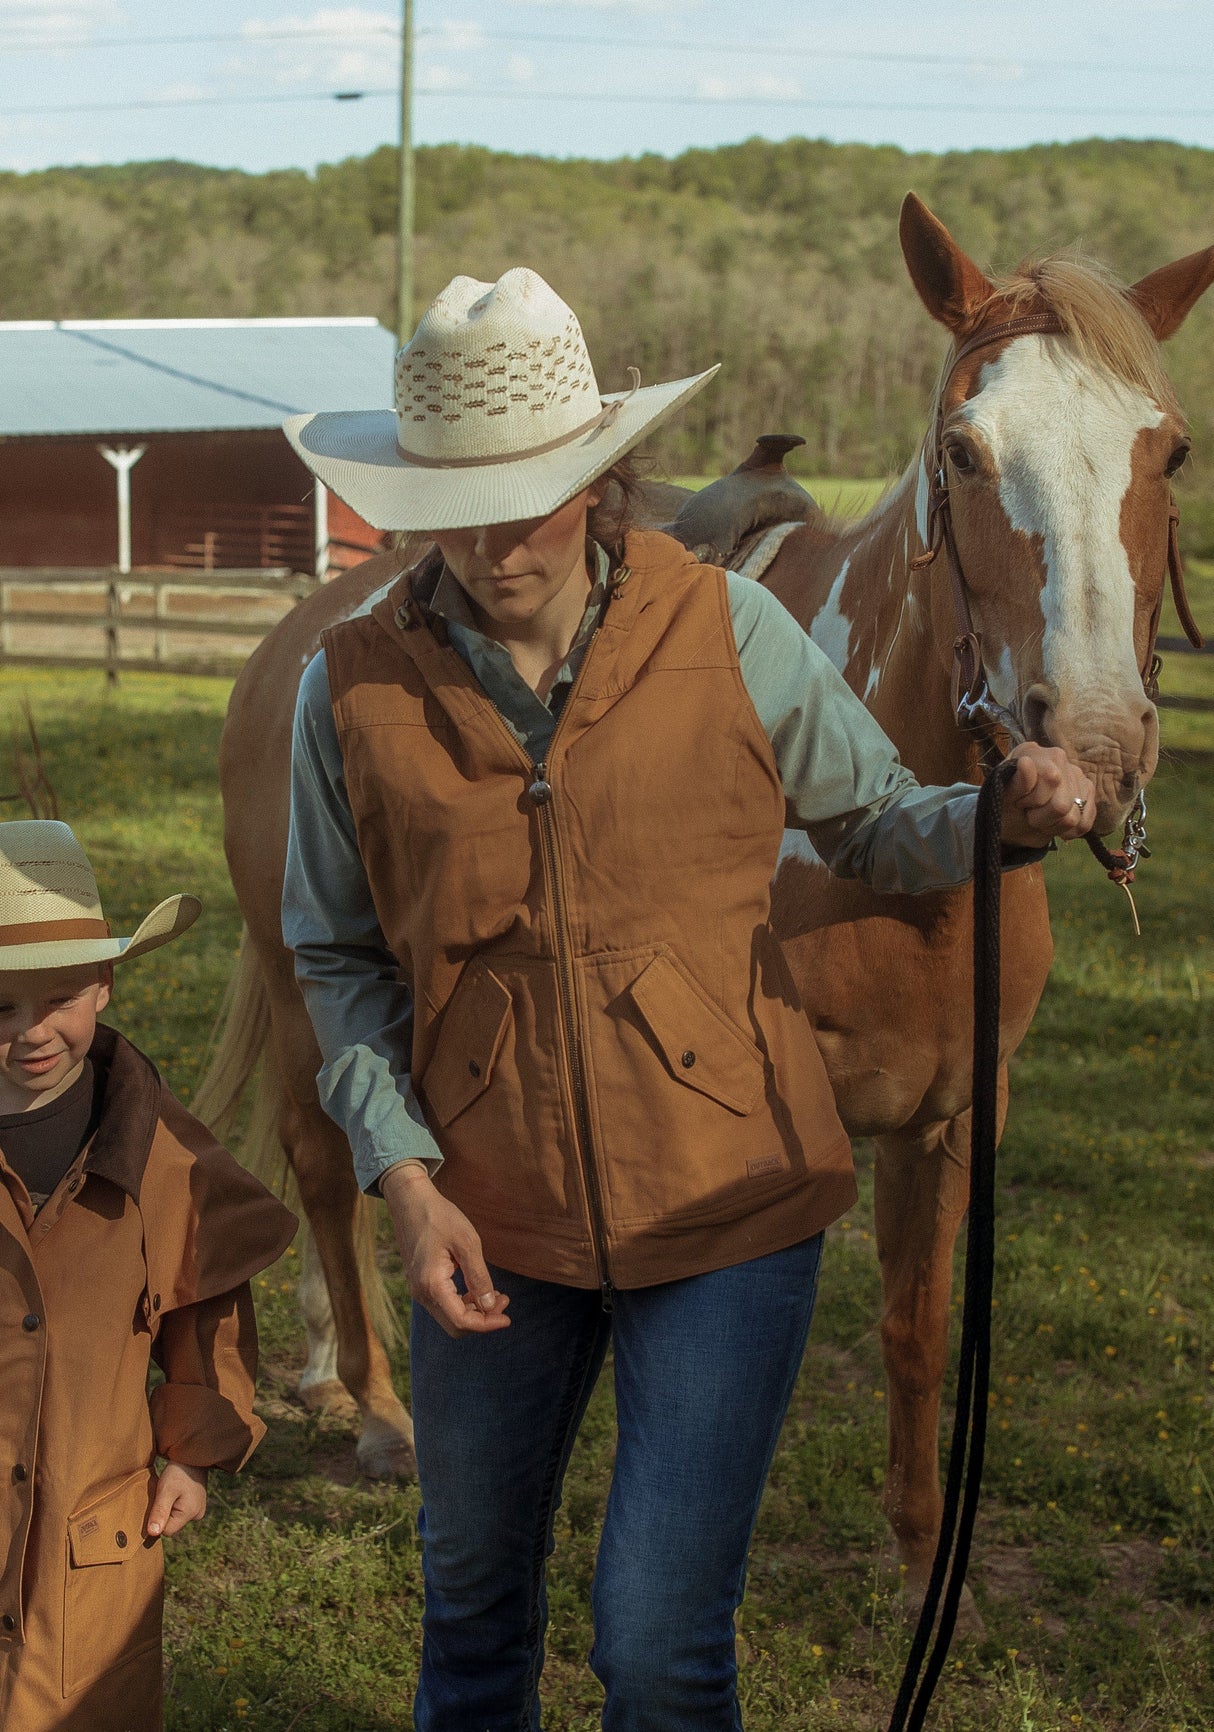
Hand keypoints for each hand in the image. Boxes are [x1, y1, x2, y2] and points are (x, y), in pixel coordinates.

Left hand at [147, 1462, 207, 1537]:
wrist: (193, 1455)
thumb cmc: (178, 1471)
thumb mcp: (165, 1490)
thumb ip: (159, 1512)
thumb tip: (152, 1534)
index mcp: (190, 1513)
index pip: (166, 1531)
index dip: (157, 1520)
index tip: (156, 1503)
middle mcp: (197, 1515)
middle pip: (171, 1525)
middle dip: (163, 1514)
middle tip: (163, 1495)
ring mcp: (198, 1510)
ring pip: (175, 1518)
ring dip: (168, 1508)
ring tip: (169, 1492)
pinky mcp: (197, 1504)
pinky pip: (180, 1512)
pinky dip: (174, 1504)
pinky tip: (175, 1493)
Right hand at [381, 1161, 510, 1339]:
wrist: (410, 1201)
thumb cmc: (440, 1217)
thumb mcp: (467, 1242)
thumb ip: (479, 1277)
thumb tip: (489, 1306)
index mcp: (431, 1284)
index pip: (461, 1320)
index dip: (487, 1324)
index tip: (508, 1317)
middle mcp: (421, 1293)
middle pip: (454, 1326)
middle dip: (482, 1320)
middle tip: (504, 1301)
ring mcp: (419, 1290)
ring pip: (449, 1317)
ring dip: (474, 1312)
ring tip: (497, 1294)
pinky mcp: (421, 1283)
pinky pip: (444, 1305)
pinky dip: (463, 1303)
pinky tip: (479, 1290)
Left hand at [999, 743, 1095, 848]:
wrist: (1012, 823)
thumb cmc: (1005, 807)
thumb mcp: (1003, 798)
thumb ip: (1017, 783)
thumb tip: (1026, 763)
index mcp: (1033, 752)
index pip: (1052, 779)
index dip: (1031, 800)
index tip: (1018, 801)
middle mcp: (1058, 758)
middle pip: (1062, 805)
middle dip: (1041, 817)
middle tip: (1028, 812)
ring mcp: (1075, 774)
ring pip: (1073, 818)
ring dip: (1053, 825)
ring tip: (1039, 816)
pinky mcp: (1087, 792)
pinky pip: (1084, 823)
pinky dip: (1067, 831)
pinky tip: (1054, 822)